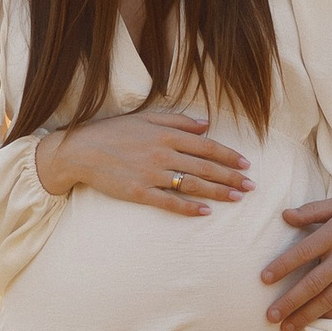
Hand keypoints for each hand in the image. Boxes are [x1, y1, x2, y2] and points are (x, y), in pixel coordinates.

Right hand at [34, 106, 251, 213]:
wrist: (81, 151)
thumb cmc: (114, 132)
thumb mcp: (146, 118)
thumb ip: (178, 121)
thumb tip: (206, 124)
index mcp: (166, 135)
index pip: (206, 146)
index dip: (228, 156)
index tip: (245, 164)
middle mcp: (163, 154)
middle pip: (205, 167)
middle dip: (231, 177)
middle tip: (251, 186)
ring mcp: (152, 174)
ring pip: (193, 184)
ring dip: (217, 192)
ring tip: (237, 198)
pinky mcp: (140, 192)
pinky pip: (169, 202)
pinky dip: (189, 207)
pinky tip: (205, 212)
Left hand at [261, 194, 331, 330]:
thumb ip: (312, 210)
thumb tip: (284, 216)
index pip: (303, 252)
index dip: (283, 266)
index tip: (264, 279)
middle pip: (312, 283)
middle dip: (290, 302)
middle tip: (270, 316)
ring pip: (327, 300)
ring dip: (305, 315)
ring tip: (286, 327)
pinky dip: (327, 315)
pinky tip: (312, 323)